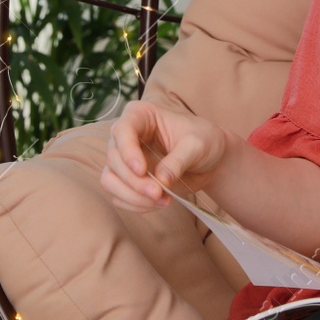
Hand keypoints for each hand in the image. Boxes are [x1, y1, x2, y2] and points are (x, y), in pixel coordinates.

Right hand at [101, 99, 229, 212]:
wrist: (210, 161)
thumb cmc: (204, 141)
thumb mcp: (197, 145)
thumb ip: (178, 160)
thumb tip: (160, 180)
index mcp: (141, 115)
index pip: (122, 130)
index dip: (128, 151)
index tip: (142, 170)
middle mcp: (127, 136)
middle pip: (114, 159)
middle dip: (134, 181)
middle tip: (158, 193)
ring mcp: (124, 159)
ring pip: (110, 180)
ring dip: (132, 196)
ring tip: (163, 201)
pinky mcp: (127, 180)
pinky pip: (118, 196)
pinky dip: (136, 204)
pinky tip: (159, 203)